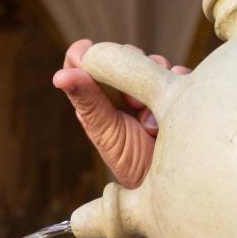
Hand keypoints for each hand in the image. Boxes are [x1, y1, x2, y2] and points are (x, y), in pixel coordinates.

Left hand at [53, 40, 188, 187]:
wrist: (172, 182)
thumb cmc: (132, 163)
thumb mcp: (107, 131)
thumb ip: (88, 101)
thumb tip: (59, 76)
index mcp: (97, 98)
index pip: (83, 61)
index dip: (87, 56)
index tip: (92, 57)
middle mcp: (122, 92)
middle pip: (119, 54)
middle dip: (126, 68)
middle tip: (131, 101)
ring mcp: (150, 91)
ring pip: (150, 60)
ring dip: (152, 79)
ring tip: (151, 115)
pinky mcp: (175, 92)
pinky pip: (176, 70)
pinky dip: (174, 83)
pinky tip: (169, 110)